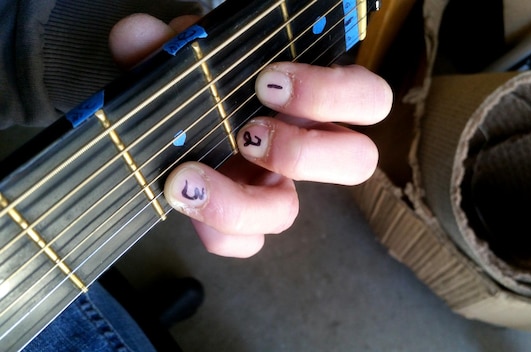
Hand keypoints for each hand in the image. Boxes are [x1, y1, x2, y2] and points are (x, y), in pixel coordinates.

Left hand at [110, 14, 392, 257]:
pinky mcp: (242, 222)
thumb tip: (138, 35)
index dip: (332, 96)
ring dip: (244, 201)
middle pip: (357, 163)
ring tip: (194, 174)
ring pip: (288, 214)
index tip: (267, 82)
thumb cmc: (206, 77)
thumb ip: (175, 42)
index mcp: (313, 100)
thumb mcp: (198, 51)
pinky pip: (244, 244)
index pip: (368, 100)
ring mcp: (274, 187)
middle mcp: (306, 146)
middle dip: (305, 151)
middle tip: (249, 132)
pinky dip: (216, 230)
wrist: (180, 113)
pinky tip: (182, 199)